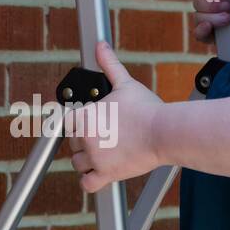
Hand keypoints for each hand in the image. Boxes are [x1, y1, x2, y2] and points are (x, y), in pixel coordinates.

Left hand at [67, 41, 163, 194]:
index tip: (81, 122)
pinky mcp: (107, 175)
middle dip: (83, 138)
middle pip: (72, 142)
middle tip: (102, 133)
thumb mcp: (125, 83)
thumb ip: (109, 64)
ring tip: (102, 150)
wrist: (165, 132)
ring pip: (77, 163)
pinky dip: (89, 180)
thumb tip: (100, 45)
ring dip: (85, 159)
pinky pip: (87, 183)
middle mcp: (85, 139)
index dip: (73, 121)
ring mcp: (95, 159)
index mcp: (84, 118)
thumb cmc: (146, 109)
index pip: (63, 122)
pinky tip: (98, 172)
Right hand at [190, 0, 229, 43]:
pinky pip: (198, 35)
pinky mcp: (215, 38)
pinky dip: (202, 31)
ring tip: (229, 19)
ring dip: (213, 18)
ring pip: (197, 17)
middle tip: (229, 6)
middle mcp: (215, 4)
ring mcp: (214, 21)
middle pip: (197, 1)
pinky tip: (211, 28)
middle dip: (211, 4)